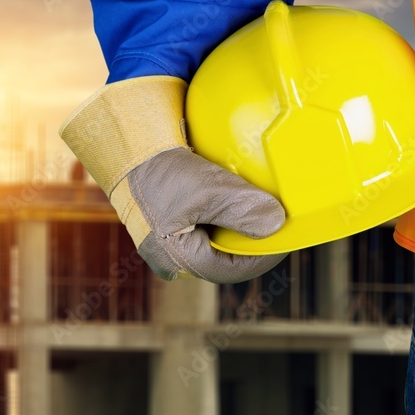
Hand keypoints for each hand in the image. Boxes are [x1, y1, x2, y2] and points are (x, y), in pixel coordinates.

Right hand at [60, 75, 287, 282]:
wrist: (128, 146)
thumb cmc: (162, 171)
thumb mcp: (208, 189)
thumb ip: (243, 208)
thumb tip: (276, 223)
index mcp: (180, 261)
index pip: (236, 268)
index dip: (267, 253)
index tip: (287, 234)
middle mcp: (173, 258)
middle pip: (227, 256)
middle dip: (252, 239)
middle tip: (276, 218)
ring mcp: (170, 242)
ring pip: (217, 240)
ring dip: (239, 224)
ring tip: (260, 205)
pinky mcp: (170, 223)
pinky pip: (205, 224)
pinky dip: (224, 211)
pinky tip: (238, 194)